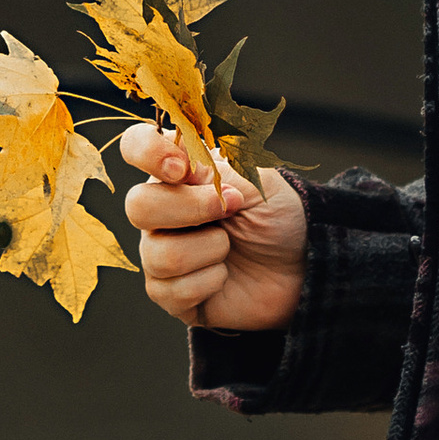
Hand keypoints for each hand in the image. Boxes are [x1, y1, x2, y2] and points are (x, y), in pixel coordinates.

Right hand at [119, 126, 308, 331]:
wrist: (302, 264)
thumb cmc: (276, 216)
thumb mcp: (255, 181)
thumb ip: (214, 169)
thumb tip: (180, 170)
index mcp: (176, 173)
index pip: (136, 146)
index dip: (148, 153)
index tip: (182, 169)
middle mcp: (160, 211)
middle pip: (137, 205)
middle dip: (190, 209)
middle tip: (230, 209)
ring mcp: (160, 252)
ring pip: (158, 254)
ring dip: (209, 249)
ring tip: (230, 246)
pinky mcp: (170, 293)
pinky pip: (169, 290)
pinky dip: (209, 280)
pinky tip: (224, 275)